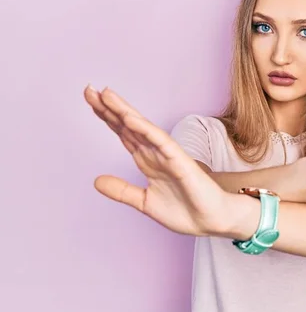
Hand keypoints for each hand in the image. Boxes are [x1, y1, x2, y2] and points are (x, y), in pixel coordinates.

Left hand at [83, 86, 229, 236]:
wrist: (211, 221)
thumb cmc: (185, 211)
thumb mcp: (144, 202)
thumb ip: (122, 191)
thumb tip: (96, 181)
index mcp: (147, 161)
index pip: (124, 134)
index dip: (107, 118)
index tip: (91, 101)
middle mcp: (155, 153)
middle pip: (128, 126)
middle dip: (109, 108)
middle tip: (88, 89)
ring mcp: (167, 155)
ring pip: (142, 128)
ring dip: (124, 111)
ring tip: (106, 95)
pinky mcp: (180, 161)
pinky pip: (160, 141)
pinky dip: (144, 129)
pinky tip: (129, 118)